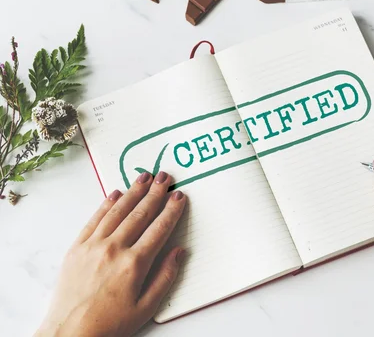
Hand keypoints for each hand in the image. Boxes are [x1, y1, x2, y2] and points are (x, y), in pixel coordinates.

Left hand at [36, 171, 186, 336]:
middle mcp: (114, 249)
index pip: (159, 229)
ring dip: (133, 191)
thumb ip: (165, 277)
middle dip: (155, 192)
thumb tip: (179, 252)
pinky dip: (106, 204)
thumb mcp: (146, 307)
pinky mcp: (77, 248)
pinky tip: (116, 193)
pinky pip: (94, 219)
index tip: (179, 196)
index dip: (171, 211)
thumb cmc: (109, 324)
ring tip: (145, 176)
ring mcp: (93, 246)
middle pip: (140, 214)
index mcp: (134, 264)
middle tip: (165, 176)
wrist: (70, 333)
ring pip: (117, 211)